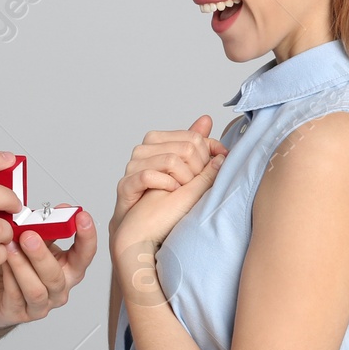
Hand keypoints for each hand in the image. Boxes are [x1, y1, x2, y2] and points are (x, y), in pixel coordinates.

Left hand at [0, 206, 98, 329]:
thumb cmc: (20, 267)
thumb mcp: (35, 243)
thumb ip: (44, 229)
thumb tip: (54, 211)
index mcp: (68, 269)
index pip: (85, 255)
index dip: (87, 237)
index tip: (82, 217)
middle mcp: (58, 289)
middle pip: (56, 276)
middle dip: (42, 254)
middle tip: (29, 235)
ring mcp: (40, 305)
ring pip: (36, 289)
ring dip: (22, 265)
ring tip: (10, 246)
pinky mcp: (18, 313)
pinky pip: (15, 295)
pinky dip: (8, 276)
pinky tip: (2, 262)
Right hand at [109, 115, 227, 246]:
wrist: (137, 230)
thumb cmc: (162, 200)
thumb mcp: (185, 171)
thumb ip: (194, 146)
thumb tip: (207, 119)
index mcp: (157, 142)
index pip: (192, 137)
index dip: (210, 151)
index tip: (222, 160)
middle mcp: (143, 150)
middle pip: (185, 148)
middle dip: (197, 169)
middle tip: (196, 184)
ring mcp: (133, 166)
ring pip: (170, 160)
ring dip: (183, 179)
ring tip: (183, 190)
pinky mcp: (126, 184)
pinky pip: (150, 176)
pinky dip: (166, 185)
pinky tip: (170, 193)